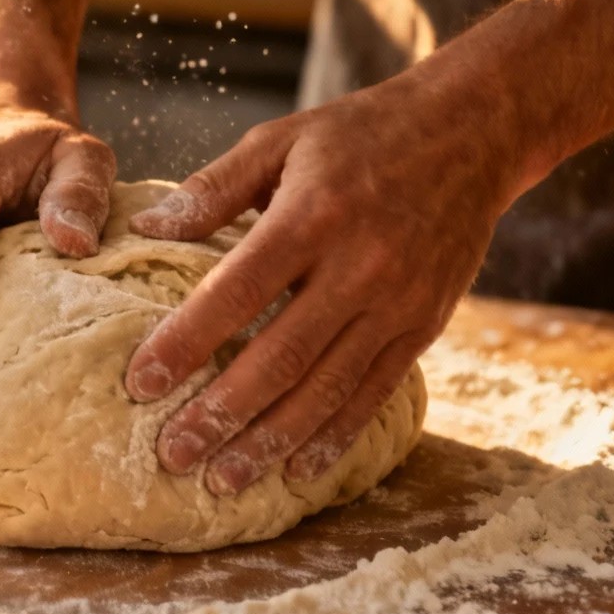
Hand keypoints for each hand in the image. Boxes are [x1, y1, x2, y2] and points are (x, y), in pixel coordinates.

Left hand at [124, 82, 519, 494]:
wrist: (474, 132)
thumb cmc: (361, 134)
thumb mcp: (282, 140)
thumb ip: (214, 188)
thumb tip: (147, 229)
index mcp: (312, 216)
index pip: (236, 292)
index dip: (187, 342)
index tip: (140, 383)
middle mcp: (359, 267)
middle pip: (280, 357)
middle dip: (222, 414)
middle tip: (172, 454)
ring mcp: (398, 303)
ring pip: (327, 389)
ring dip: (271, 442)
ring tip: (223, 481)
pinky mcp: (425, 325)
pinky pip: (374, 393)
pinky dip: (335, 436)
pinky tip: (297, 470)